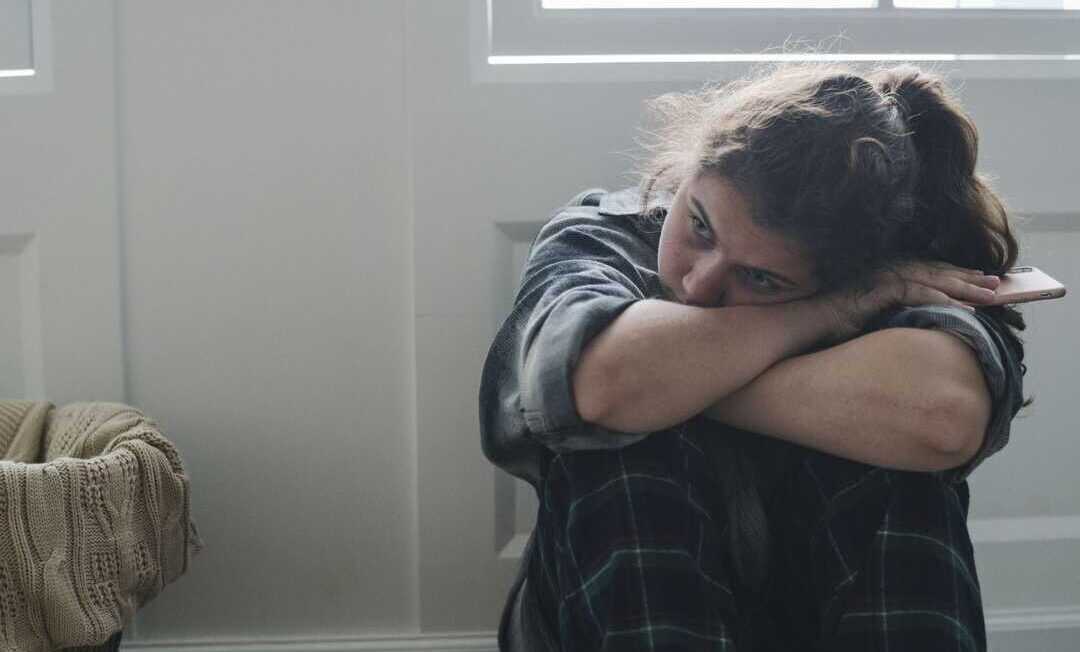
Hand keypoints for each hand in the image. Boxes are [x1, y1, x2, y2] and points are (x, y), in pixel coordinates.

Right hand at [814, 260, 1000, 344]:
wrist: (804, 322)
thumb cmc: (828, 321)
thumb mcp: (866, 314)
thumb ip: (889, 310)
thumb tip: (913, 319)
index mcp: (884, 271)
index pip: (927, 269)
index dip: (955, 274)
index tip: (980, 279)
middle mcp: (885, 268)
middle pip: (935, 270)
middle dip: (967, 278)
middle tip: (996, 285)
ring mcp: (881, 276)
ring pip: (932, 279)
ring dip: (963, 288)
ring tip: (990, 297)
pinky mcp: (878, 288)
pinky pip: (918, 293)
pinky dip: (944, 300)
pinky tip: (964, 309)